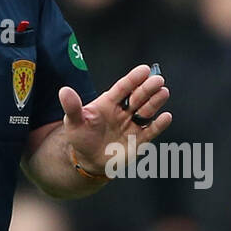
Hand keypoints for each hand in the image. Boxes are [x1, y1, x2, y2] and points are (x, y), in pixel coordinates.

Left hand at [58, 63, 172, 173]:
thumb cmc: (81, 137)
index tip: (144, 70)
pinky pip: (150, 131)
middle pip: (138, 97)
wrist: (88, 161)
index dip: (133, 79)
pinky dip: (159, 125)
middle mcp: (123, 111)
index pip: (123, 88)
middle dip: (148, 88)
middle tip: (158, 80)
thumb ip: (72, 107)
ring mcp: (132, 125)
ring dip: (155, 102)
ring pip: (146, 111)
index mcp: (109, 103)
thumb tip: (64, 90)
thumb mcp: (73, 122)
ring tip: (163, 92)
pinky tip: (166, 117)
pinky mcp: (138, 141)